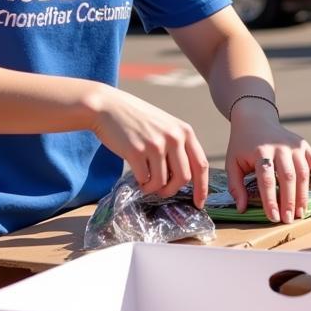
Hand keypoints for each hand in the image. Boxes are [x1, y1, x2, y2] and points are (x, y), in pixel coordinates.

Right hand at [90, 85, 209, 205]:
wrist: (108, 107)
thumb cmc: (137, 119)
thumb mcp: (166, 126)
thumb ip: (178, 146)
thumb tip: (185, 178)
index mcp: (185, 131)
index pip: (201, 164)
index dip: (202, 187)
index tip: (199, 203)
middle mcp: (174, 137)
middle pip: (184, 178)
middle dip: (172, 190)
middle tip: (161, 192)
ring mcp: (155, 144)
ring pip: (163, 182)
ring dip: (153, 188)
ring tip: (145, 181)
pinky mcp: (136, 151)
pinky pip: (145, 179)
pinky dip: (142, 184)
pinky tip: (136, 176)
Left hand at [226, 104, 310, 222]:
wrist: (255, 119)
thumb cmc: (242, 145)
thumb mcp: (232, 163)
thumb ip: (236, 186)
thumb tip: (241, 208)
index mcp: (260, 151)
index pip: (266, 179)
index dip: (271, 200)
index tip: (273, 218)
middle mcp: (280, 147)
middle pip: (288, 177)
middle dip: (289, 201)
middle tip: (289, 219)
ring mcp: (294, 145)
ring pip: (303, 172)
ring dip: (304, 194)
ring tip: (301, 212)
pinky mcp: (304, 145)